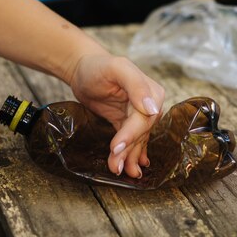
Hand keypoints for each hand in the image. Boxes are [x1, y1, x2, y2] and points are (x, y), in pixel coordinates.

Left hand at [69, 54, 163, 178]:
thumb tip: (152, 108)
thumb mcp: (117, 68)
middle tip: (115, 167)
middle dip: (128, 151)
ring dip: (130, 158)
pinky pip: (132, 142)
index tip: (116, 148)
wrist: (84, 70)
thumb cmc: (99, 66)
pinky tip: (133, 167)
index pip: (143, 119)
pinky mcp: (127, 123)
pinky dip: (132, 155)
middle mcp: (150, 105)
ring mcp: (138, 116)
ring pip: (136, 141)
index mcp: (152, 92)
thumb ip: (136, 85)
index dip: (131, 135)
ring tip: (119, 171)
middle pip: (140, 133)